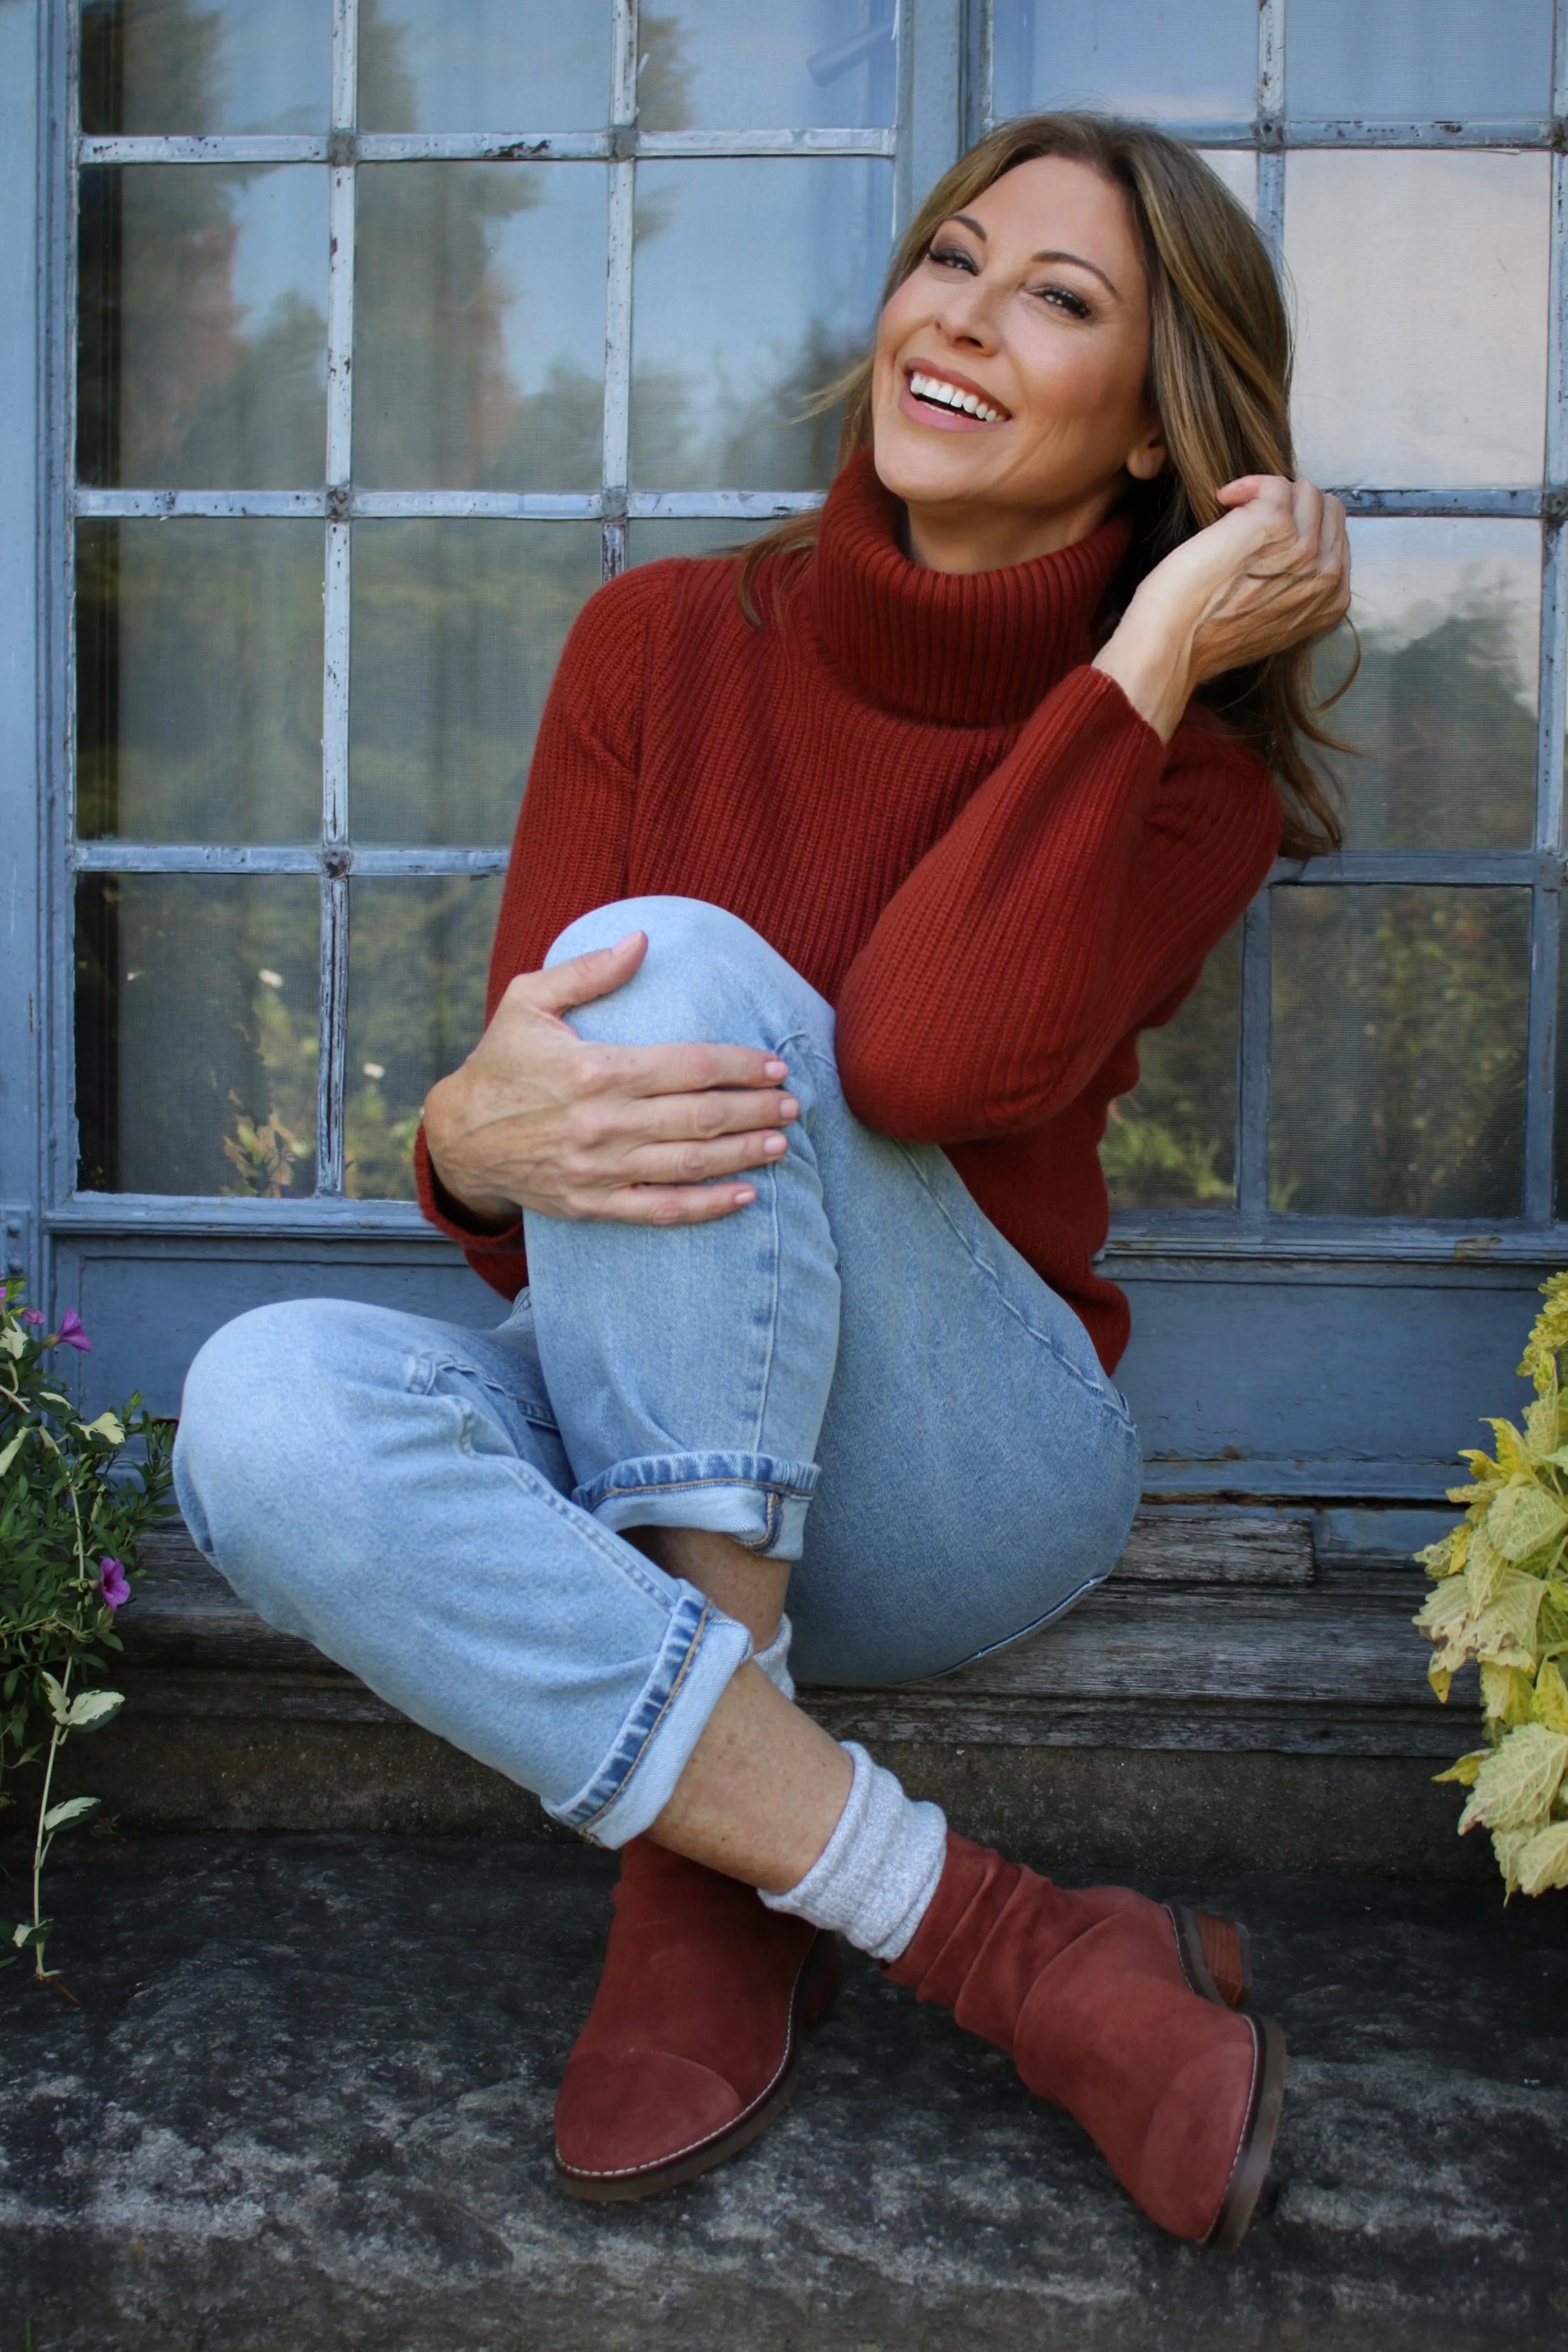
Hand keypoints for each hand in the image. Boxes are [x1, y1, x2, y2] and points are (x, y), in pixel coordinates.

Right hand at [422, 930, 798, 1226]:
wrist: (457, 1137)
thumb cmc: (499, 1062)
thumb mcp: (528, 1001)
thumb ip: (588, 971)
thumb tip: (641, 939)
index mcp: (596, 1070)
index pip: (689, 1067)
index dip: (740, 1066)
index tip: (774, 1065)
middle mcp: (603, 1122)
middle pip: (699, 1116)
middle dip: (754, 1110)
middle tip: (792, 1105)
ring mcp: (600, 1169)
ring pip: (688, 1164)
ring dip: (741, 1154)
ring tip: (780, 1144)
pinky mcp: (593, 1203)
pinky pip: (660, 1209)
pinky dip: (706, 1206)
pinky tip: (743, 1196)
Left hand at [1094, 475, 1349, 740]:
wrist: (1178, 641)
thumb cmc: (1210, 636)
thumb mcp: (1273, 619)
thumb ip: (1295, 588)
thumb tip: (1286, 554)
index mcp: (1332, 600)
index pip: (1335, 538)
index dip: (1302, 527)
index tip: (1268, 533)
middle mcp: (1328, 574)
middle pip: (1327, 509)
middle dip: (1291, 506)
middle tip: (1251, 520)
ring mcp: (1305, 547)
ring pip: (1305, 492)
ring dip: (1268, 495)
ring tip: (1233, 513)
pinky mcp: (1275, 523)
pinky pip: (1273, 483)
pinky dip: (1246, 486)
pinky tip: (1223, 501)